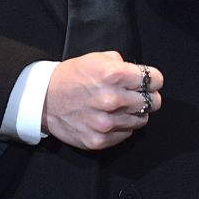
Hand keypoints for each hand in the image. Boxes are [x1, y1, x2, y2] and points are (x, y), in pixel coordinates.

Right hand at [42, 51, 162, 150]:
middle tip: (138, 94)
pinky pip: (126, 133)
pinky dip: (122, 126)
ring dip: (134, 112)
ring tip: (121, 106)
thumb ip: (121, 64)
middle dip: (148, 96)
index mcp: (113, 74)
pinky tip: (110, 118)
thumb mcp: (95, 58)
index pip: (155, 79)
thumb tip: (139, 74)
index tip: (150, 81)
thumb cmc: (71, 77)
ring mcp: (107, 122)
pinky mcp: (100, 140)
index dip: (153, 79)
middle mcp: (112, 99)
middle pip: (153, 102)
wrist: (44, 100)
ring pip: (142, 119)